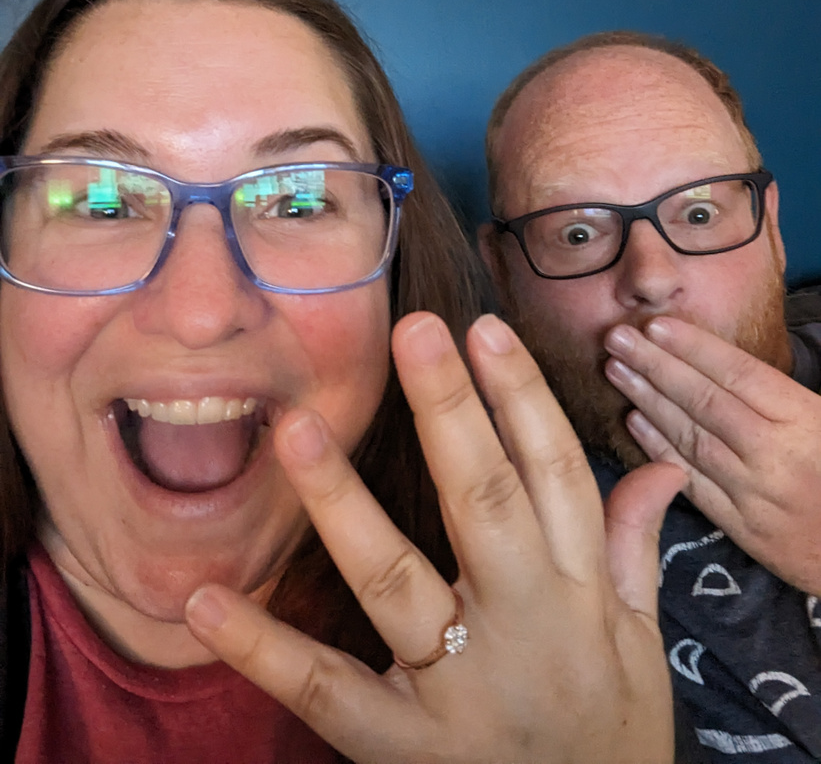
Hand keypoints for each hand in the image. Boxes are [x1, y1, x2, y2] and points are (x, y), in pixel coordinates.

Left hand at [186, 312, 682, 763]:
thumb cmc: (608, 737)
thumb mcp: (642, 647)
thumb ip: (631, 550)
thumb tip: (659, 467)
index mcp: (578, 596)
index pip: (554, 474)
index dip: (522, 398)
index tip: (484, 329)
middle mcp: (522, 628)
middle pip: (485, 502)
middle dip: (451, 413)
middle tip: (415, 332)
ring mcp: (457, 689)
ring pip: (396, 582)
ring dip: (344, 505)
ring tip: (297, 431)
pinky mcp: (402, 749)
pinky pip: (327, 692)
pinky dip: (265, 648)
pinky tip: (206, 600)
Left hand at [605, 314, 820, 594]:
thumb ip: (777, 393)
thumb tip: (717, 356)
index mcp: (803, 420)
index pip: (738, 374)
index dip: (693, 348)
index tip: (655, 325)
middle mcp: (775, 454)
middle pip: (704, 402)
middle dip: (655, 365)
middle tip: (617, 338)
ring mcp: (755, 493)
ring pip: (692, 438)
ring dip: (648, 401)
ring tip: (616, 370)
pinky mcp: (741, 526)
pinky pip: (693, 482)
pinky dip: (660, 451)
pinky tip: (633, 423)